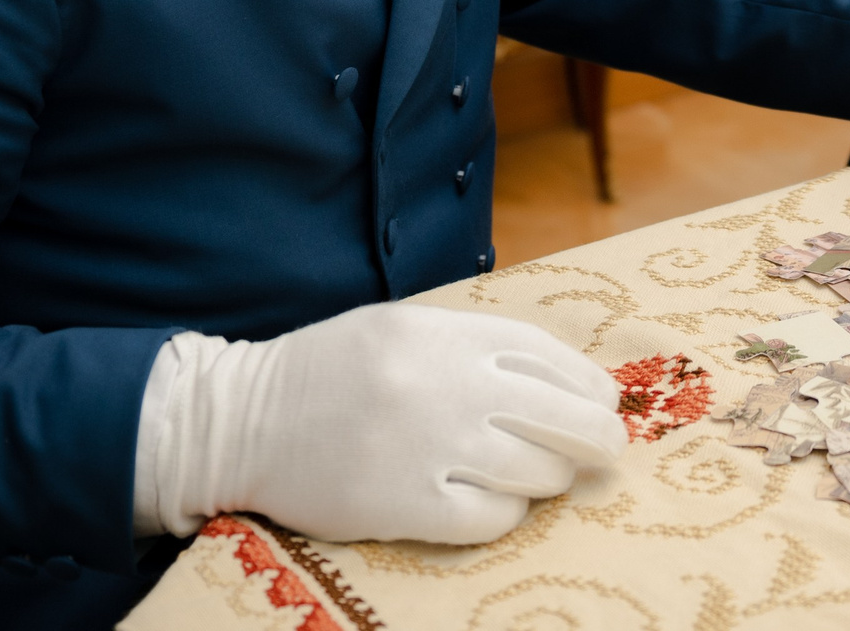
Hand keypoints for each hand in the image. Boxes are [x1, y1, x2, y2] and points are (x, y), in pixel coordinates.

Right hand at [146, 302, 625, 543]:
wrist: (241, 421)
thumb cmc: (329, 373)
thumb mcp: (400, 330)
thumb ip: (472, 346)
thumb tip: (561, 379)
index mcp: (443, 333)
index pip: (546, 355)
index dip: (587, 380)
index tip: (605, 399)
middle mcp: (444, 386)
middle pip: (561, 416)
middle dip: (598, 436)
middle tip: (608, 448)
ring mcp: (427, 448)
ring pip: (534, 471)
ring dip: (548, 476)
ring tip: (540, 474)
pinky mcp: (404, 505)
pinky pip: (492, 519)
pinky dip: (505, 514)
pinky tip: (495, 503)